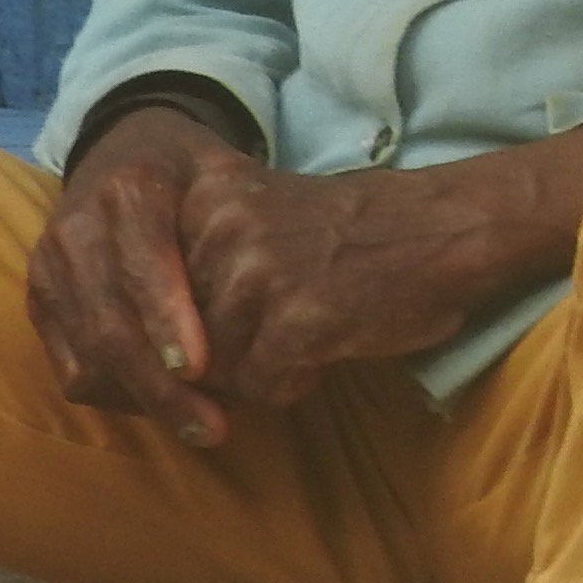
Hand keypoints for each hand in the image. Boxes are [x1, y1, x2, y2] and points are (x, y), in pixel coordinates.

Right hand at [25, 109, 241, 448]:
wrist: (120, 153)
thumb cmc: (189, 174)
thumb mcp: (224, 172)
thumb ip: (245, 218)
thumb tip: (278, 286)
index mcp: (128, 188)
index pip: (142, 262)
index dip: (167, 318)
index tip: (201, 368)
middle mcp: (76, 228)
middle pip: (110, 324)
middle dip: (160, 386)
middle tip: (213, 427)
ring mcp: (49, 269)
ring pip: (87, 356)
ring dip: (141, 401)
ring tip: (199, 425)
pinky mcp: (38, 302)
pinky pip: (70, 368)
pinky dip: (116, 397)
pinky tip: (161, 407)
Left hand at [25, 111, 582, 442]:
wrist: (445, 230)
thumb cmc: (353, 235)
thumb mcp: (261, 216)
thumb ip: (201, 260)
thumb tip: (137, 348)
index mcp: (204, 196)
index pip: (146, 294)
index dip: (172, 336)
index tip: (196, 352)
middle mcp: (222, 228)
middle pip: (175, 337)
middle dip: (214, 359)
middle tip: (268, 345)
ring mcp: (258, 272)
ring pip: (216, 368)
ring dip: (256, 372)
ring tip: (305, 340)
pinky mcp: (299, 317)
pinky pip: (263, 386)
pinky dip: (292, 384)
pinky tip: (325, 354)